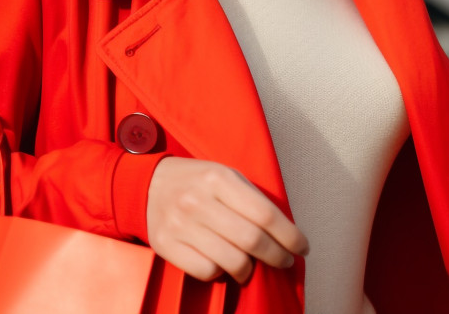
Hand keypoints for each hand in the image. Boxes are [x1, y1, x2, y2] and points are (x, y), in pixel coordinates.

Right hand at [146, 156, 307, 282]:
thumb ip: (252, 199)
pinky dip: (220, 272)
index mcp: (218, 178)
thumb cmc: (195, 181)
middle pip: (252, 240)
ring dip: (250, 269)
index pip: (265, 214)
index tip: (301, 246)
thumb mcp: (225, 175)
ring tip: (252, 264)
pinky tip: (221, 262)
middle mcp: (198, 200)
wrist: (147, 185)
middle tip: (284, 260)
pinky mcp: (166, 245)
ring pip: (232, 261)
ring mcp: (180, 224)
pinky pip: (207, 272)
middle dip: (277, 256)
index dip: (290, 236)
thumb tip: (286, 232)